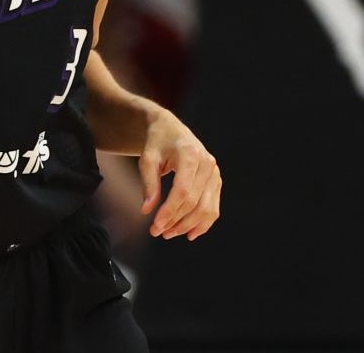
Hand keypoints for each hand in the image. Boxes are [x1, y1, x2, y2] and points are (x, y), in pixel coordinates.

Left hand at [138, 111, 220, 240]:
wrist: (170, 129)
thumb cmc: (157, 143)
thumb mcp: (147, 159)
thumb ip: (148, 184)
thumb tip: (146, 210)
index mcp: (190, 155)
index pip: (182, 191)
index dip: (169, 211)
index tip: (154, 226)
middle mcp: (207, 164)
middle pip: (194, 202)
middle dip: (176, 221)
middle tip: (157, 232)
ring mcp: (214, 172)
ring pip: (206, 208)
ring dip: (188, 226)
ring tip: (169, 233)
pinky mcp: (216, 180)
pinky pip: (213, 207)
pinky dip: (203, 223)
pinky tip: (190, 233)